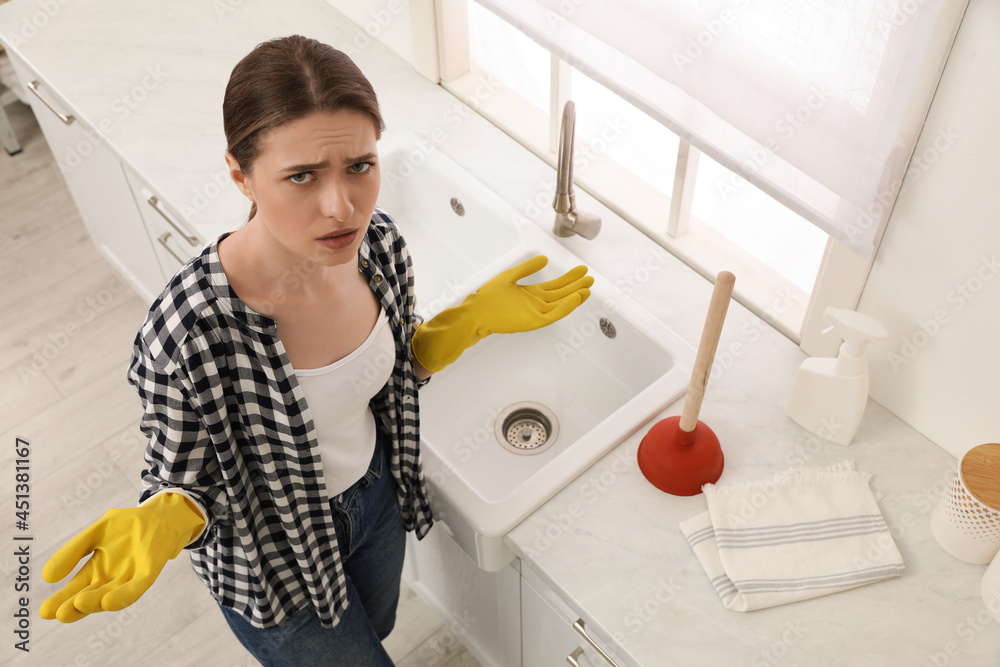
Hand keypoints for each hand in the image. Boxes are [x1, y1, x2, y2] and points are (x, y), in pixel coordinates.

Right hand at [39, 493, 205, 622]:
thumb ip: (73, 550)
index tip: (45, 612)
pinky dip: (122, 596)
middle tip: (57, 613)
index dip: (61, 600)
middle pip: (89, 596)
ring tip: (78, 603)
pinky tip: (108, 603)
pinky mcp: (149, 573)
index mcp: (96, 568)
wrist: (162, 515)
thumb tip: (46, 578)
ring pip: (109, 595)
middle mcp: (111, 578)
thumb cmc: (128, 524)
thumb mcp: (96, 532)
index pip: (75, 588)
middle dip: (73, 607)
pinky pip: (135, 588)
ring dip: (94, 602)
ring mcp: (130, 577)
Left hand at [412, 255, 592, 371]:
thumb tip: (544, 259)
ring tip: (587, 288)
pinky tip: (575, 298)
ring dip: (574, 297)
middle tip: (591, 278)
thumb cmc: (487, 298)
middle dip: (576, 286)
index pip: (555, 286)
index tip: (581, 270)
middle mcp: (535, 304)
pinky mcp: (532, 322)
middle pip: (561, 294)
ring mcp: (535, 314)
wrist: (475, 313)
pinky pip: (553, 315)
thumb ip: (526, 268)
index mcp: (530, 294)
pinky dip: (565, 307)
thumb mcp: (509, 276)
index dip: (569, 278)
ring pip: (560, 304)